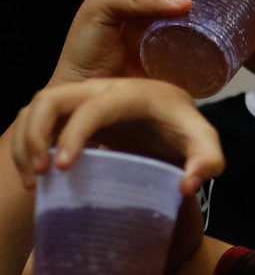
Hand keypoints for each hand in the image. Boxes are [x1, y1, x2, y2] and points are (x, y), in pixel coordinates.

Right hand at [12, 79, 222, 195]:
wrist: (172, 117)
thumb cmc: (185, 128)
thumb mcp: (205, 143)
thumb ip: (208, 162)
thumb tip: (185, 186)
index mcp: (132, 94)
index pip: (95, 106)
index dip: (75, 133)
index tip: (63, 168)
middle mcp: (100, 89)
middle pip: (51, 98)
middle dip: (36, 134)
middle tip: (42, 174)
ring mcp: (80, 97)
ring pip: (36, 107)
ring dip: (25, 141)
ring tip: (33, 181)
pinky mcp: (69, 111)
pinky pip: (35, 118)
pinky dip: (26, 143)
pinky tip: (36, 176)